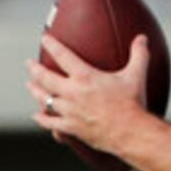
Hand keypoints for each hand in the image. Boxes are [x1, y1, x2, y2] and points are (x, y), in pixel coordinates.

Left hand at [30, 32, 153, 161]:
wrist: (130, 132)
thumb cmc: (133, 103)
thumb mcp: (136, 75)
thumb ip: (138, 54)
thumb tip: (142, 38)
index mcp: (85, 77)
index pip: (63, 56)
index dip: (52, 45)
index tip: (44, 39)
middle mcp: (72, 93)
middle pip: (46, 78)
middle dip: (35, 69)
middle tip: (29, 64)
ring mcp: (69, 111)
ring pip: (45, 100)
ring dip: (36, 92)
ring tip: (30, 85)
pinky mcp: (70, 127)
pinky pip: (51, 123)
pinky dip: (42, 119)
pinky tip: (37, 116)